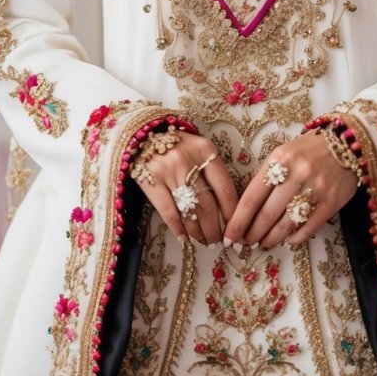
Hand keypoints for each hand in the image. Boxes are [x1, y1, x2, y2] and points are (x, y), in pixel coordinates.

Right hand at [132, 130, 237, 246]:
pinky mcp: (150, 180)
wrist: (142, 134)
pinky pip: (168, 212)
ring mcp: (168, 171)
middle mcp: (188, 160)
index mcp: (205, 150)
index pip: (225, 187)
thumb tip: (227, 208)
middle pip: (208, 204)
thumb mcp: (198, 149)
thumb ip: (211, 171)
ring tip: (203, 241)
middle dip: (215, 229)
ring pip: (189, 210)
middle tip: (217, 241)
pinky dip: (178, 228)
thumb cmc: (176, 145)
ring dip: (198, 232)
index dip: (232, 213)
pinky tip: (184, 238)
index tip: (234, 229)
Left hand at [222, 130, 357, 249]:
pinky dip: (297, 238)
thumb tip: (249, 210)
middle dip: (253, 233)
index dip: (238, 220)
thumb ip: (268, 177)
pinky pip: (310, 226)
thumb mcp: (283, 154)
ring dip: (272, 238)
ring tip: (264, 244)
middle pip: (268, 214)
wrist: (347, 142)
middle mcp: (296, 174)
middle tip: (246, 243)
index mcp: (279, 160)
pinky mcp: (332, 201)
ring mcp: (316, 188)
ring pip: (287, 223)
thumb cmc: (309, 150)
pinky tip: (288, 241)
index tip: (229, 236)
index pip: (252, 196)